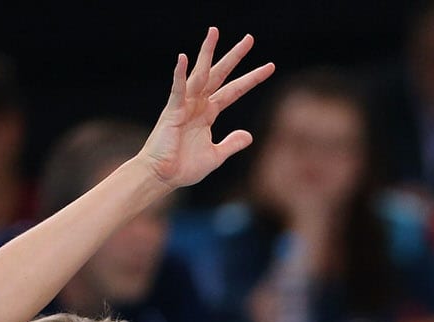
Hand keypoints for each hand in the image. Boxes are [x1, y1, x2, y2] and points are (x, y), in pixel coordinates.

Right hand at [138, 29, 275, 192]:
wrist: (163, 177)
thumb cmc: (184, 167)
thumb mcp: (216, 156)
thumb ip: (232, 144)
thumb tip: (249, 135)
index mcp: (208, 113)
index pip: (235, 90)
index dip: (252, 79)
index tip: (270, 66)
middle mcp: (198, 103)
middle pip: (220, 74)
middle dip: (235, 57)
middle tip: (250, 38)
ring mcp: (185, 104)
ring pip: (199, 74)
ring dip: (206, 53)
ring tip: (214, 32)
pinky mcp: (172, 111)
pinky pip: (177, 90)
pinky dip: (179, 74)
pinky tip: (182, 58)